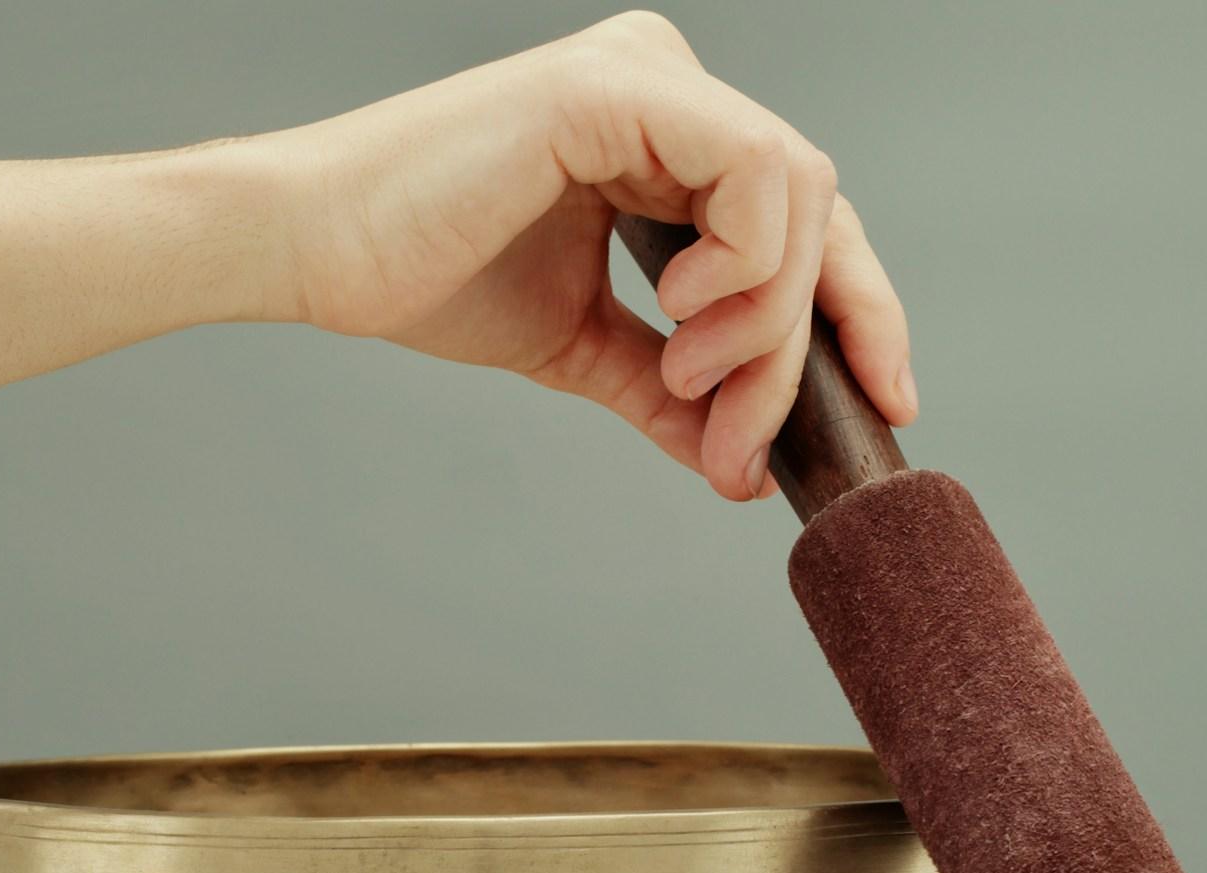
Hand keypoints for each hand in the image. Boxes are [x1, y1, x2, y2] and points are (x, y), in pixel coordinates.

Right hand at [240, 9, 917, 501]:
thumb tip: (740, 460)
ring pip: (796, 200)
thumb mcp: (584, 350)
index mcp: (668, 142)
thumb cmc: (434, 279)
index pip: (803, 224)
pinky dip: (741, 264)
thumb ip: (670, 391)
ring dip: (766, 322)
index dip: (856, 313)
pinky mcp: (619, 86)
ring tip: (693, 382)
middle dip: (810, 347)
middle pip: (818, 216)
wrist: (325, 253)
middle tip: (750, 446)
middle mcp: (674, 94)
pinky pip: (752, 171)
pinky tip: (680, 317)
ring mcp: (651, 78)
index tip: (880, 403)